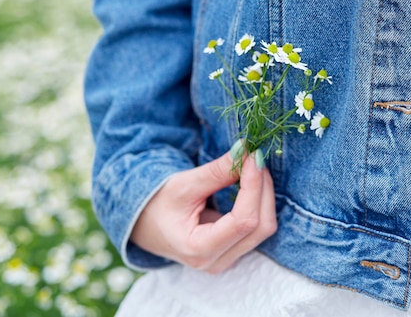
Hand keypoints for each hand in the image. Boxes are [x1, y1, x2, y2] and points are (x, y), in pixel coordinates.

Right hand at [130, 148, 276, 273]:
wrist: (146, 225)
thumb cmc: (158, 205)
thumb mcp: (183, 185)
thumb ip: (216, 172)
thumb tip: (244, 151)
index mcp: (199, 249)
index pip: (243, 220)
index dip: (254, 186)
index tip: (253, 157)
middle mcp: (217, 261)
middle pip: (260, 226)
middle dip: (263, 189)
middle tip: (255, 158)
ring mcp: (228, 259)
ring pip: (264, 228)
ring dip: (264, 194)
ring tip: (253, 167)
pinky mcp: (234, 250)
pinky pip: (258, 227)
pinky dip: (260, 202)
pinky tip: (252, 182)